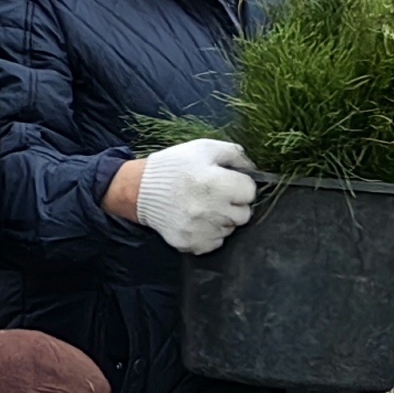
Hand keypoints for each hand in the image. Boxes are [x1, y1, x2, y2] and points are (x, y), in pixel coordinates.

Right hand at [123, 138, 258, 254]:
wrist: (140, 190)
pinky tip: (196, 220)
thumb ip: (235, 154)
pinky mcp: (192, 244)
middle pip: (244, 214)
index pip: (250, 192)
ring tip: (203, 206)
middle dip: (234, 204)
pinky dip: (210, 233)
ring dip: (222, 219)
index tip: (227, 182)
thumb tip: (254, 168)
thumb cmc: (175, 166)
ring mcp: (201, 230)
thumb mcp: (204, 148)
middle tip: (216, 195)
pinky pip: (215, 242)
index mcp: (217, 184)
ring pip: (230, 229)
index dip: (241, 185)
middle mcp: (212, 210)